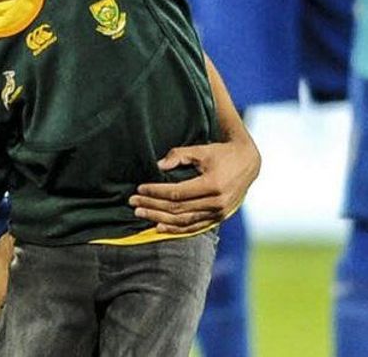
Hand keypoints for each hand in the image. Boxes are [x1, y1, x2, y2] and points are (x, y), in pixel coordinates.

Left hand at [129, 134, 260, 233]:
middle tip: (132, 202)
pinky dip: (176, 229)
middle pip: (178, 209)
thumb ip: (178, 155)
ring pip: (184, 221)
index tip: (139, 189)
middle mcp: (217, 202)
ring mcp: (219, 213)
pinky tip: (159, 227)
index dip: (156, 192)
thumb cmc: (220, 153)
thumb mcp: (200, 150)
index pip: (177, 193)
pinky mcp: (219, 218)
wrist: (248, 164)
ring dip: (159, 219)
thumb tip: (157, 165)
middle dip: (152, 206)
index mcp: (213, 185)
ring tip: (140, 214)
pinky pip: (194, 227)